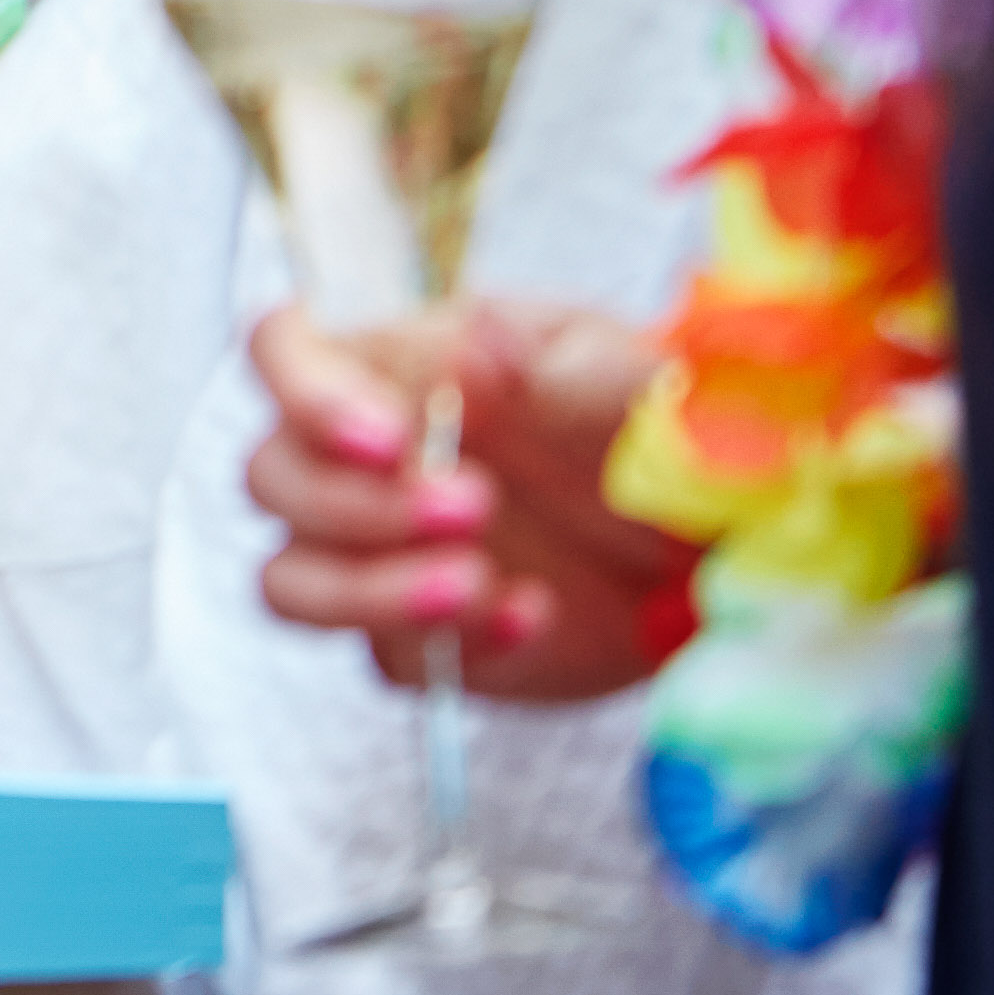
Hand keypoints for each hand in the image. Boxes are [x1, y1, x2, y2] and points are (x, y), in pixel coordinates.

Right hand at [243, 298, 695, 702]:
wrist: (721, 546)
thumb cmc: (661, 434)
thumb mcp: (625, 380)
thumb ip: (553, 363)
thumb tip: (476, 338)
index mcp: (397, 365)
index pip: (280, 351)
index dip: (302, 393)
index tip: (386, 438)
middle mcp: (365, 460)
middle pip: (272, 479)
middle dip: (356, 506)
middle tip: (475, 510)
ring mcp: (380, 555)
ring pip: (290, 583)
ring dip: (366, 593)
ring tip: (477, 589)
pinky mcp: (420, 637)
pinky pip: (387, 657)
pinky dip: (452, 647)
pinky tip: (530, 619)